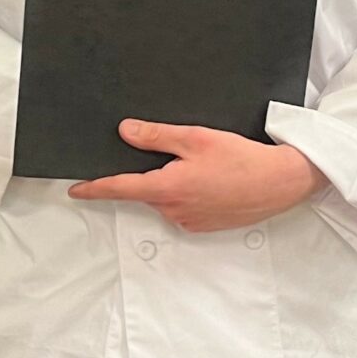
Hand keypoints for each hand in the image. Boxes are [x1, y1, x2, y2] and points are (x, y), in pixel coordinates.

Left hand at [67, 122, 322, 232]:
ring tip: (205, 166)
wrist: (280, 183)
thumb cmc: (242, 159)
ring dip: (173, 183)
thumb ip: (156, 136)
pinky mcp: (203, 226)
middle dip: (152, 173)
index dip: (94, 188)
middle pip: (146, 190)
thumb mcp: (195, 138)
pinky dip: (188, 194)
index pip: (119, 188)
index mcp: (167, 187)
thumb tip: (125, 131)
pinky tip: (212, 180)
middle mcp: (173, 210)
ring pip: (166, 199)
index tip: (76, 190)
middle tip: (179, 154)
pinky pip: (183, 208)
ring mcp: (189, 221)